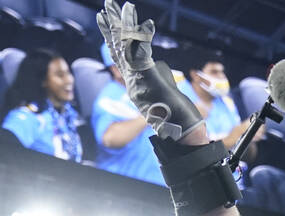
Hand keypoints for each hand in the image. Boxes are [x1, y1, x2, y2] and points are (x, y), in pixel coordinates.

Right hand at [97, 0, 202, 140]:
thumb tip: (158, 67)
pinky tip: (146, 25)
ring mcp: (141, 81)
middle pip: (119, 48)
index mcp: (135, 82)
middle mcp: (134, 80)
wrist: (181, 134)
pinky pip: (145, 57)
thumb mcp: (163, 94)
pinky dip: (144, 40)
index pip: (119, 54)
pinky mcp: (151, 81)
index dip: (111, 36)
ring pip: (128, 49)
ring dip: (124, 26)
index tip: (103, 18)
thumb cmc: (176, 118)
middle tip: (107, 6)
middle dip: (112, 26)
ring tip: (119, 7)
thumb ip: (156, 78)